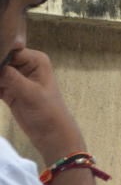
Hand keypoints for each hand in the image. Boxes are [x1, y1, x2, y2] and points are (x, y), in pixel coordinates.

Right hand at [0, 49, 84, 163]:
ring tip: (1, 91)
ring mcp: (16, 76)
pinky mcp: (8, 88)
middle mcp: (26, 64)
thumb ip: (10, 77)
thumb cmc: (49, 113)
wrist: (52, 134)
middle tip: (0, 86)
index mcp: (36, 60)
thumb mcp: (30, 93)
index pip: (8, 50)